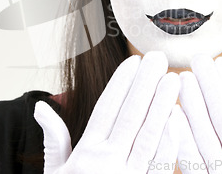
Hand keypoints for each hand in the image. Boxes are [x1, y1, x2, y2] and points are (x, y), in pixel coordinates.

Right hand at [34, 51, 180, 173]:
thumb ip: (54, 140)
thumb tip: (42, 106)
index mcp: (86, 154)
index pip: (106, 110)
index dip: (120, 84)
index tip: (132, 62)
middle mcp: (108, 163)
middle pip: (130, 116)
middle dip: (145, 85)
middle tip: (159, 58)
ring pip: (149, 136)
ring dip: (163, 106)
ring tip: (174, 80)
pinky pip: (159, 165)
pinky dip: (170, 143)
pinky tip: (179, 122)